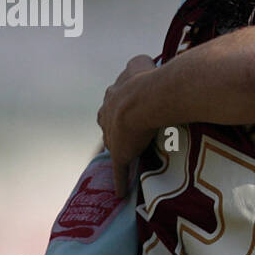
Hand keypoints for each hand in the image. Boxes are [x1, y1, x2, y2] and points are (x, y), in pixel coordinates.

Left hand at [97, 55, 157, 196]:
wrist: (145, 100)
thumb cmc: (146, 80)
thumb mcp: (140, 63)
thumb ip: (140, 63)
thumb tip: (145, 60)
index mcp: (112, 96)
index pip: (113, 102)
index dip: (121, 107)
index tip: (130, 109)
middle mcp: (107, 115)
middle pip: (108, 122)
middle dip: (115, 126)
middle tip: (127, 131)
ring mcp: (112, 136)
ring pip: (111, 144)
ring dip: (117, 148)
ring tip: (127, 154)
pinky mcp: (120, 155)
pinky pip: (119, 172)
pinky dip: (119, 183)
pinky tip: (119, 193)